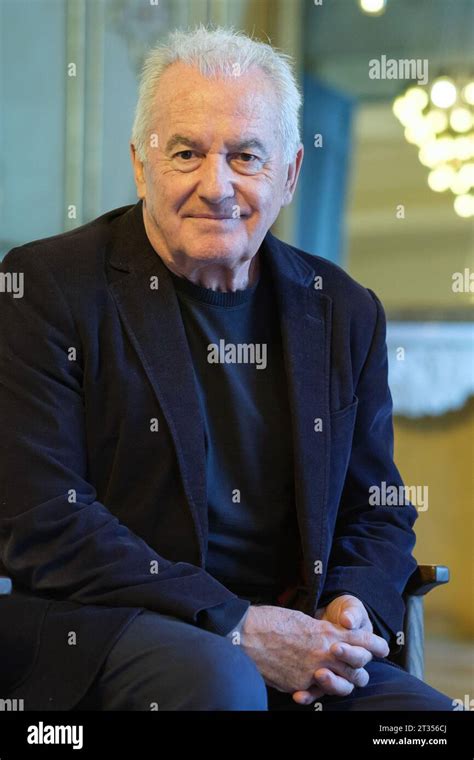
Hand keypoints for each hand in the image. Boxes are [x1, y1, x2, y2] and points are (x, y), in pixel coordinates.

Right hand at [239, 604, 388, 701]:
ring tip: (337, 677)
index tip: (382, 648)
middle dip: (362, 668)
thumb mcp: (302, 619)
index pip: (363, 640)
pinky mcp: (299, 685)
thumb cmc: (271, 620)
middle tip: (358, 664)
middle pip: (359, 668)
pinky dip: (317, 691)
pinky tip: (313, 686)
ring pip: (344, 686)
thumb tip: (327, 635)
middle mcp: (324, 654)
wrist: (246, 635)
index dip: (376, 645)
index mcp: (326, 632)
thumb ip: (319, 630)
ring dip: (344, 683)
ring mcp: (312, 672)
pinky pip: (317, 694)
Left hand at [292, 594, 384, 704]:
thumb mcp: (349, 607)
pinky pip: (318, 693)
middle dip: (344, 664)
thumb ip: (352, 613)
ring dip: (331, 683)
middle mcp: (354, 663)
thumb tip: (349, 621)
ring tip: (318, 674)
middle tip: (330, 652)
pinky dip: (309, 695)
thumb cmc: (343, 612)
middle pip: (357, 674)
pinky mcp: (322, 680)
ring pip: (341, 687)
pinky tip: (299, 694)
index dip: (357, 653)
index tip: (338, 646)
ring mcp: (338, 673)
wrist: (321, 614)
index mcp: (365, 646)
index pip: (370, 653)